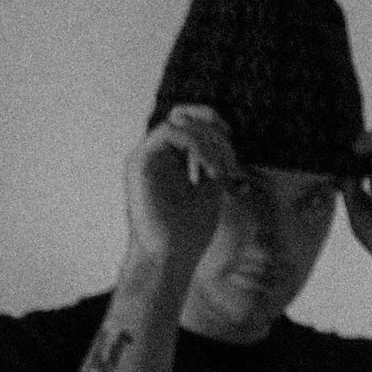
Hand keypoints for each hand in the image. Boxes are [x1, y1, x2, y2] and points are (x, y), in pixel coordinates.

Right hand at [126, 104, 241, 271]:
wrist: (170, 257)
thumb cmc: (190, 232)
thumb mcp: (211, 187)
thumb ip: (215, 160)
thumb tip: (227, 136)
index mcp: (170, 158)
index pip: (188, 121)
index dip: (211, 120)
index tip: (231, 136)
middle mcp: (155, 153)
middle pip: (182, 114)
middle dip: (212, 130)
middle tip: (229, 163)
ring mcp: (145, 155)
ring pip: (178, 121)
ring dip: (207, 142)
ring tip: (218, 173)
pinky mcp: (140, 161)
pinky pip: (169, 133)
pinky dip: (195, 146)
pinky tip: (209, 172)